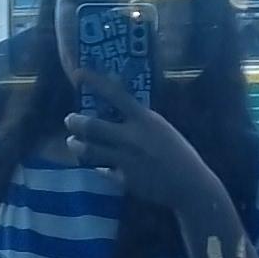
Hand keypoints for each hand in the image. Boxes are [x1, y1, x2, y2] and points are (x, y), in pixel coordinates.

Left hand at [64, 74, 226, 232]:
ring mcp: (126, 160)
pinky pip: (102, 171)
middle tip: (69, 119)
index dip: (94, 81)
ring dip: (76, 145)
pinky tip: (96, 165)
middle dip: (76, 121)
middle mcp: (132, 137)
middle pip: (93, 126)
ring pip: (90, 150)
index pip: (115, 94)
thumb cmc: (177, 151)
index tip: (77, 73)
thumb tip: (119, 98)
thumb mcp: (160, 126)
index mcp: (144, 119)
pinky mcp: (124, 180)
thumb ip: (139, 116)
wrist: (189, 184)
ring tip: (72, 142)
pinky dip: (98, 167)